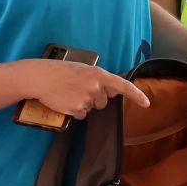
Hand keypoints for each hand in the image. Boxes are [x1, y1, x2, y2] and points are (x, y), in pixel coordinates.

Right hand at [23, 59, 150, 119]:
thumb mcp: (81, 69)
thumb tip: (109, 92)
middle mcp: (96, 87)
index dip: (136, 95)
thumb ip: (96, 79)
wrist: (39, 77)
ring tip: (68, 93)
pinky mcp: (77, 110)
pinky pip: (81, 115)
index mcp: (99, 74)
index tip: (147, 103)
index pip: (123, 86)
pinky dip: (74, 111)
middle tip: (77, 89)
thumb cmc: (58, 71)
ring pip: (91, 109)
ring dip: (83, 104)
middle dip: (95, 98)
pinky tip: (64, 101)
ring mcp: (87, 99)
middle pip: (104, 101)